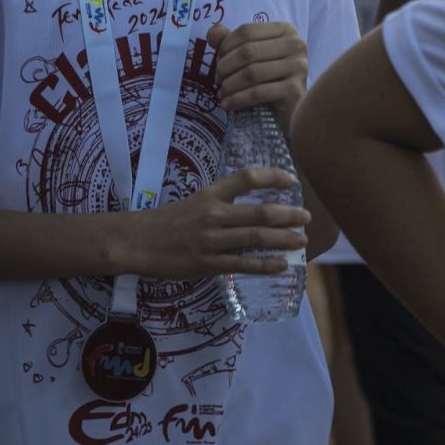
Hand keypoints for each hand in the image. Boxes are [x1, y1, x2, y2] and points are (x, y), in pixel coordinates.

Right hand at [121, 166, 309, 279]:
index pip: (246, 178)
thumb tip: (253, 209)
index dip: (272, 177)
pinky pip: (242, 264)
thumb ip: (221, 204)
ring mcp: (211, 240)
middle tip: (307, 217)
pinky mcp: (207, 263)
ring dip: (283, 240)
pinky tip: (282, 266)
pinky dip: (265, 265)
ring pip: (255, 238)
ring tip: (302, 241)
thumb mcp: (194, 202)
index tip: (292, 180)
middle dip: (288, 215)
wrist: (137, 242)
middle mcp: (213, 214)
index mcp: (209, 195)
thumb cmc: (166, 222)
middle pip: (259, 212)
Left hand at [208, 21, 309, 117]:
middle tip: (217, 80)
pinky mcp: (295, 90)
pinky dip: (238, 99)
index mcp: (285, 30)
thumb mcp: (250, 55)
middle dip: (225, 67)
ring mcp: (299, 67)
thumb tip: (212, 33)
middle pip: (248, 51)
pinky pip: (258, 93)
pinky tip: (227, 105)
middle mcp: (296, 45)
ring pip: (252, 73)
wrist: (292, 109)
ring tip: (221, 93)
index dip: (225, 46)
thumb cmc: (269, 78)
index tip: (217, 61)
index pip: (246, 31)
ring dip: (230, 85)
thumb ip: (230, 41)